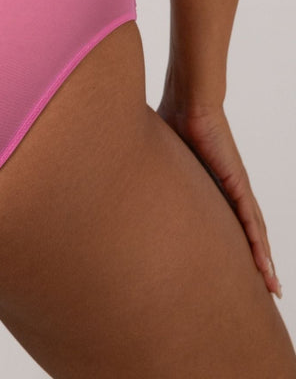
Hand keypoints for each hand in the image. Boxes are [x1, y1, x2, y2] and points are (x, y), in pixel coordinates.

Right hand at [156, 98, 281, 298]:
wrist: (190, 100)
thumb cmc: (174, 116)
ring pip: (255, 231)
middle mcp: (229, 186)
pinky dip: (259, 243)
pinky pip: (250, 219)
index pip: (230, 218)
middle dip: (257, 261)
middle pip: (248, 231)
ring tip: (272, 286)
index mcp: (213, 181)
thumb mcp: (160, 151)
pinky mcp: (236, 181)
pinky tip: (265, 263)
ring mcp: (235, 184)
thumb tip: (117, 160)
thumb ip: (148, 162)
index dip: (237, 243)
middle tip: (265, 288)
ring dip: (263, 260)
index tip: (238, 266)